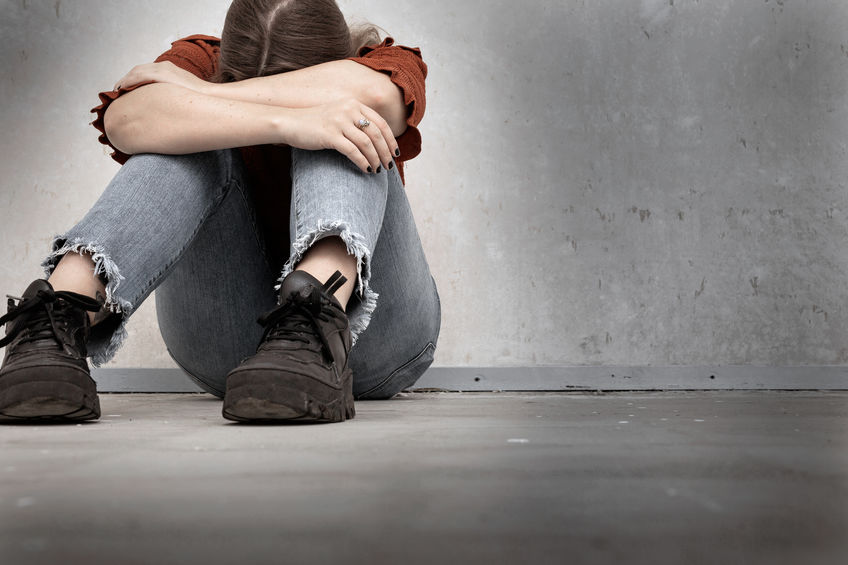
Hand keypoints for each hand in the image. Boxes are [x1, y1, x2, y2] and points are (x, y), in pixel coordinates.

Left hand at [113, 61, 209, 93]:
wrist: (211, 98)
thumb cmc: (200, 101)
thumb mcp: (182, 95)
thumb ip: (171, 96)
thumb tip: (164, 108)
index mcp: (169, 69)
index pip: (145, 72)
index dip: (133, 81)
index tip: (126, 91)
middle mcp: (164, 66)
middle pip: (137, 70)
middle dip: (125, 80)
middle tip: (117, 93)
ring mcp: (163, 69)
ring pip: (135, 72)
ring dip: (124, 81)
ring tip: (117, 93)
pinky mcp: (161, 74)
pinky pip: (138, 76)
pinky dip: (128, 82)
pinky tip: (122, 91)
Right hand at [284, 99, 399, 173]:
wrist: (290, 123)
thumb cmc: (315, 123)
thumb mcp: (339, 116)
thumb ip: (356, 122)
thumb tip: (376, 140)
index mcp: (354, 104)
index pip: (381, 123)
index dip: (391, 140)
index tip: (395, 153)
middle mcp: (348, 110)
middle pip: (376, 134)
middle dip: (386, 152)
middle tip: (389, 166)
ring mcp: (339, 122)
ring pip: (367, 144)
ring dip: (376, 159)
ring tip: (378, 170)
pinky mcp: (330, 135)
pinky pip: (353, 151)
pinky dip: (363, 162)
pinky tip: (366, 170)